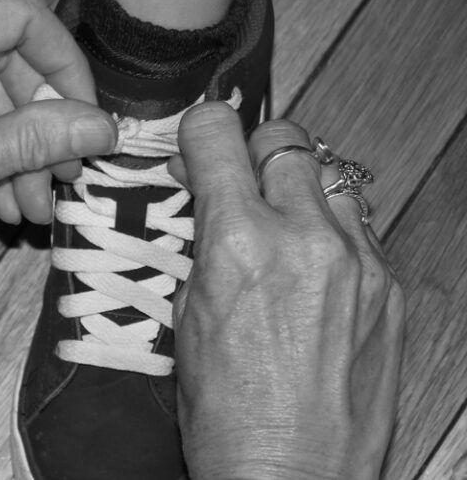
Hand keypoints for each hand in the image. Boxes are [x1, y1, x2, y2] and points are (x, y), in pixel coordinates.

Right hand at [170, 103, 404, 478]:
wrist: (289, 474)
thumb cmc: (226, 414)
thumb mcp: (186, 318)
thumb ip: (201, 243)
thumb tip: (208, 199)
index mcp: (238, 244)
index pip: (219, 135)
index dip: (201, 132)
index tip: (199, 143)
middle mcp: (304, 239)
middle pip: (286, 137)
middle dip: (255, 153)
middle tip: (241, 184)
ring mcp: (358, 261)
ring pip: (330, 175)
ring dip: (300, 187)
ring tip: (283, 225)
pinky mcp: (391, 287)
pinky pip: (360, 226)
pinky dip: (331, 230)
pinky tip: (316, 270)